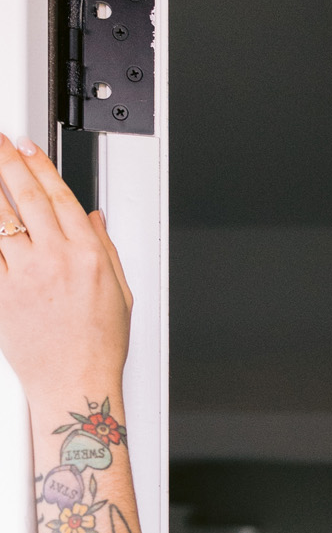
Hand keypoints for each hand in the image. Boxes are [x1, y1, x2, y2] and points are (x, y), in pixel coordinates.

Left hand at [0, 135, 132, 399]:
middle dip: (7, 162)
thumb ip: (105, 249)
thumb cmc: (98, 347)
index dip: (40, 164)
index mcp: (88, 255)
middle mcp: (56, 259)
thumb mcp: (119, 293)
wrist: (75, 384)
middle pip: (26, 196)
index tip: (27, 147)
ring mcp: (25, 276)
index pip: (59, 195)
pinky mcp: (2, 295)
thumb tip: (92, 219)